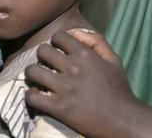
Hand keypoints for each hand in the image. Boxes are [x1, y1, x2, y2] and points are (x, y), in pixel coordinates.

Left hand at [25, 30, 139, 137]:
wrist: (121, 119)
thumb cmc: (118, 88)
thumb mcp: (113, 59)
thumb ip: (96, 41)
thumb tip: (75, 33)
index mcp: (85, 55)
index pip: (59, 37)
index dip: (55, 42)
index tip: (57, 50)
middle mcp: (73, 68)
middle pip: (42, 51)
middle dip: (42, 56)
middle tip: (46, 64)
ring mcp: (64, 88)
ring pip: (32, 71)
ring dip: (32, 73)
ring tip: (37, 78)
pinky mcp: (58, 107)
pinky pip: (32, 96)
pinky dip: (30, 95)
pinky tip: (37, 95)